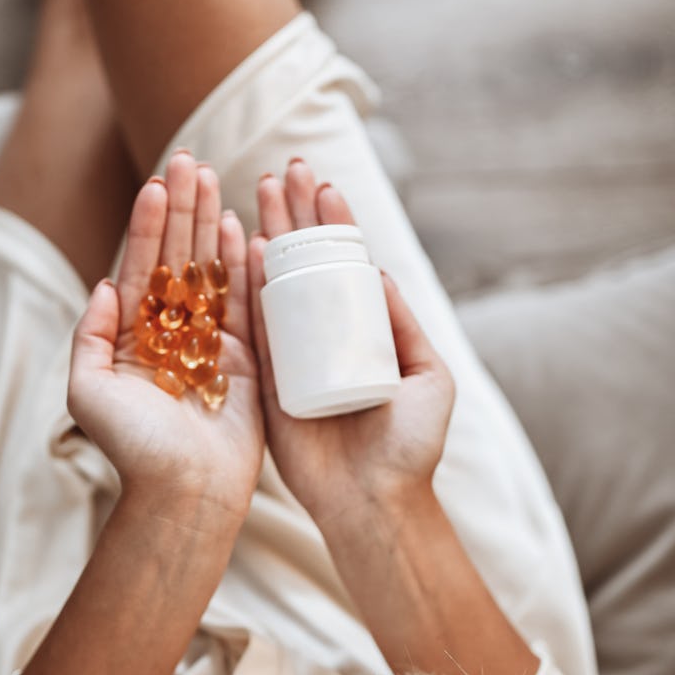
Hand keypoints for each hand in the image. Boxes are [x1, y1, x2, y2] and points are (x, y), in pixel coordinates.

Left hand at [68, 151, 264, 519]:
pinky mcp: (246, 357)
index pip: (142, 267)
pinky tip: (241, 227)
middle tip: (191, 161)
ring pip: (213, 271)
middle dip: (183, 210)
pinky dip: (243, 265)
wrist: (185, 493)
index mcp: (133, 336)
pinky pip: (246, 302)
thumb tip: (104, 284)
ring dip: (212, 224)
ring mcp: (212, 342)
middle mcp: (173, 333)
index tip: (157, 182)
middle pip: (179, 258)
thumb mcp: (88, 390)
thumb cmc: (133, 447)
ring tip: (215, 179)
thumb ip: (90, 334)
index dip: (148, 224)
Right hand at [247, 160, 454, 524]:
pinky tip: (246, 247)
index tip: (323, 182)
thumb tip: (376, 270)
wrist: (373, 502)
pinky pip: (255, 325)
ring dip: (267, 236)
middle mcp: (325, 336)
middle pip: (306, 263)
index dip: (335, 222)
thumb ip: (404, 325)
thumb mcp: (428, 378)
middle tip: (283, 172)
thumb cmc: (409, 443)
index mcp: (365, 333)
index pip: (346, 265)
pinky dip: (250, 285)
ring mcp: (293, 355)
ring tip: (259, 193)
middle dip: (295, 215)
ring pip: (276, 283)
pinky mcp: (267, 379)